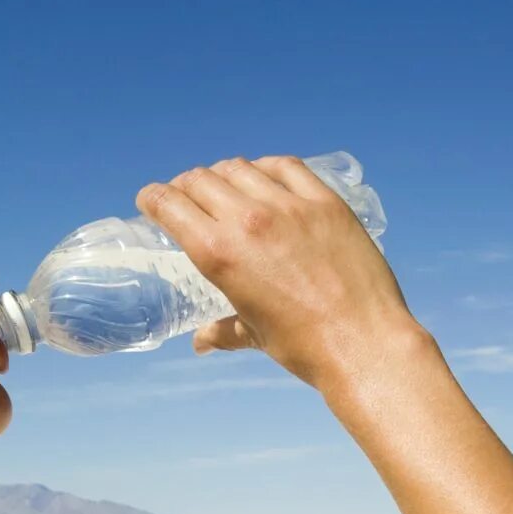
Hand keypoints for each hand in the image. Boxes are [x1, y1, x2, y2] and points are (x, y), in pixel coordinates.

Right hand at [134, 157, 419, 391]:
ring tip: (224, 184)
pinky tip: (264, 174)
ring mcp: (289, 206)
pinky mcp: (325, 202)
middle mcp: (247, 221)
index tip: (150, 199)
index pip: (170, 204)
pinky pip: (287, 167)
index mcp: (218, 254)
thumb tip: (203, 341)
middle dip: (185, 185)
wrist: (362, 342)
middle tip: (187, 194)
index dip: (153, 198)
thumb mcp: (255, 336)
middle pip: (201, 180)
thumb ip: (224, 331)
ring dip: (223, 174)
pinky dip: (266, 167)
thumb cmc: (304, 346)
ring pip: (240, 168)